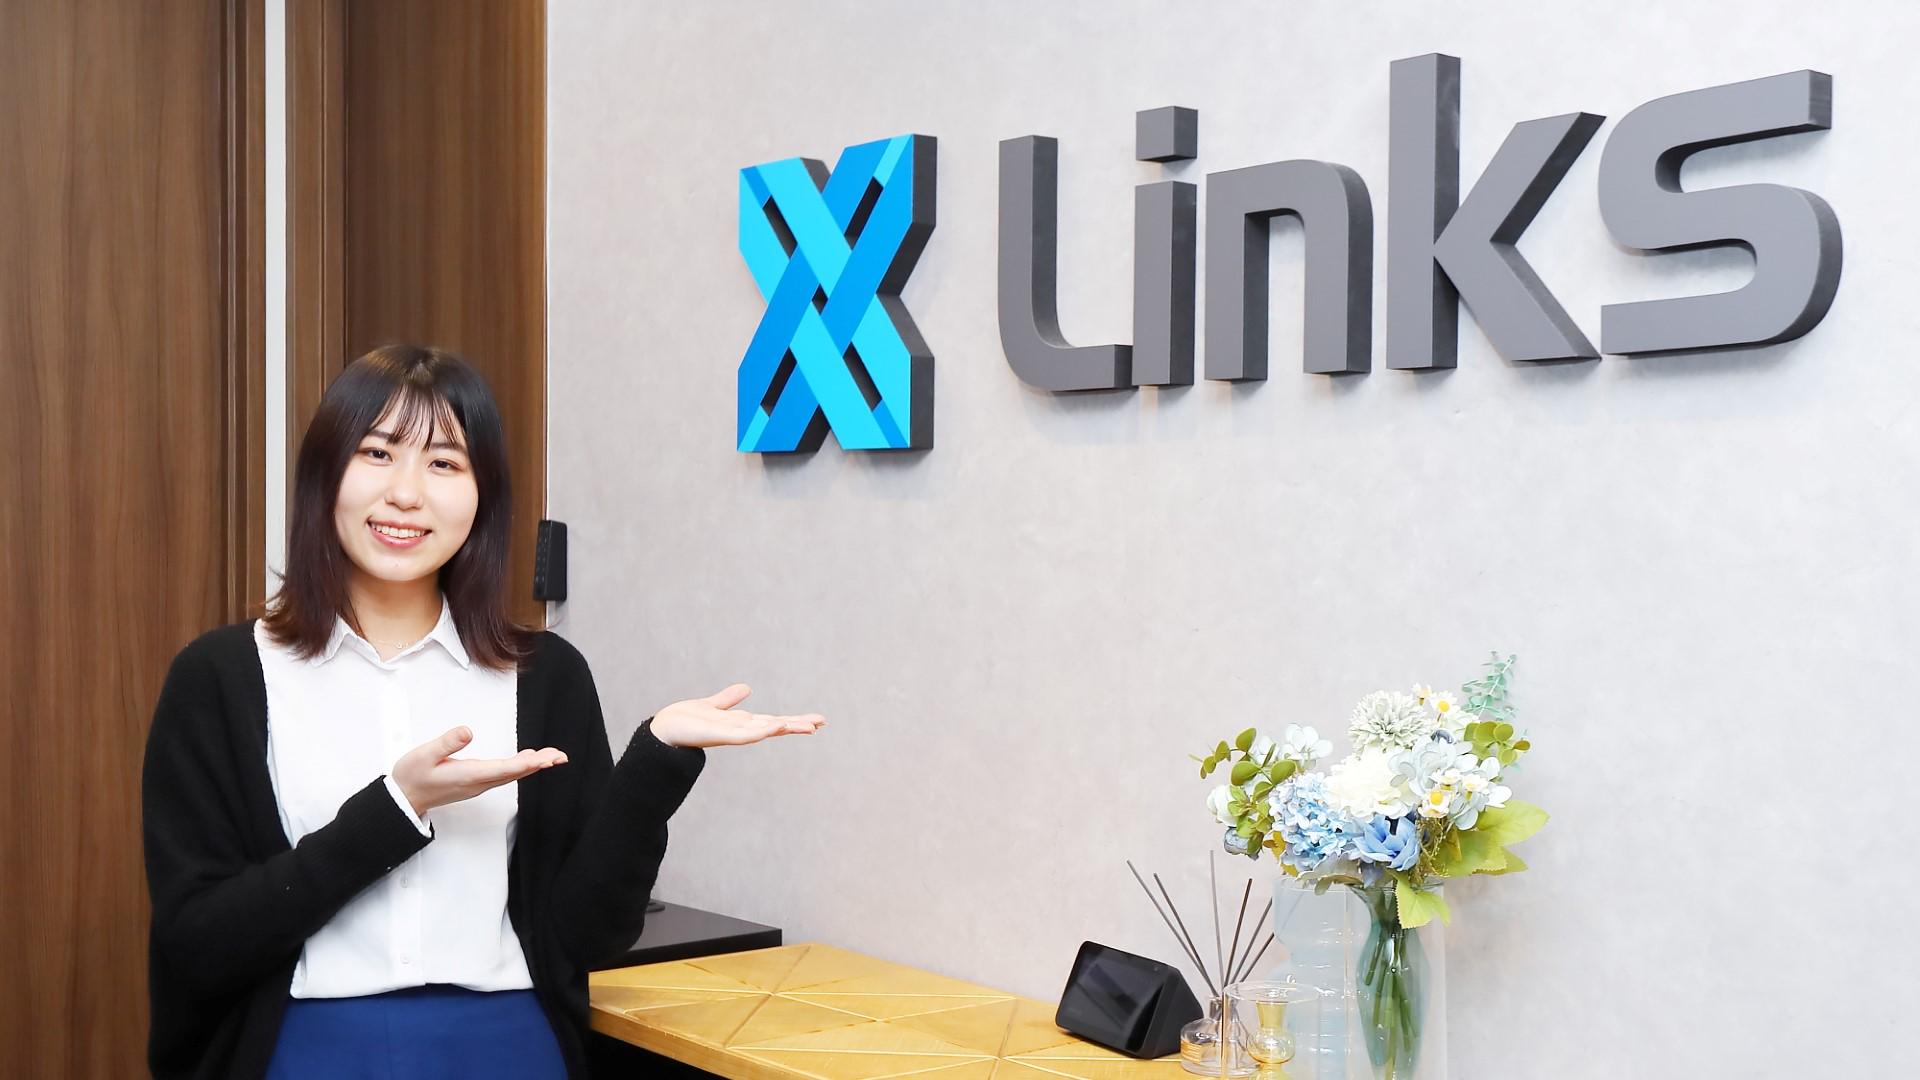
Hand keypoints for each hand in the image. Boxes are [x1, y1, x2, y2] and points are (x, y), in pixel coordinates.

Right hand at [391, 726, 567, 815]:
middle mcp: (477, 782)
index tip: (546, 759)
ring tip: (552, 756)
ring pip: (510, 775)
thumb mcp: (424, 755)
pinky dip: (519, 767)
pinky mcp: (474, 782)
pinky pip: (503, 775)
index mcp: (468, 775)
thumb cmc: (412, 776)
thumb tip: (467, 731)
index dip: (527, 764)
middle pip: (514, 774)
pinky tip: (527, 760)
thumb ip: (446, 743)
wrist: (403, 798)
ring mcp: (477, 784)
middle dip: (538, 765)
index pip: (504, 769)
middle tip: (560, 756)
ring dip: (532, 766)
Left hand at [648, 684, 826, 748]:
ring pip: (765, 730)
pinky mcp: (719, 735)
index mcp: (740, 723)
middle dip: (797, 724)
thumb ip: (728, 699)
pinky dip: (761, 731)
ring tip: (808, 725)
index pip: (773, 720)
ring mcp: (731, 734)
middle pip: (775, 725)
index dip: (794, 719)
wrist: (662, 732)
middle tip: (822, 723)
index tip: (817, 720)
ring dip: (786, 727)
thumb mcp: (711, 705)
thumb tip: (747, 688)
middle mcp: (739, 729)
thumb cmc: (684, 721)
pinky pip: (744, 735)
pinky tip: (775, 726)